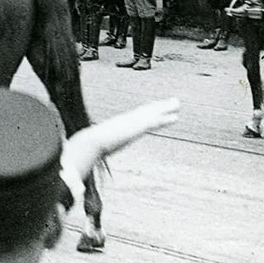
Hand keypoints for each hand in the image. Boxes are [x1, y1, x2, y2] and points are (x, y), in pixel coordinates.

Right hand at [62, 99, 179, 177]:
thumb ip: (95, 153)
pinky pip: (154, 122)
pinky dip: (165, 119)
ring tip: (177, 103)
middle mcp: (127, 121)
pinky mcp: (136, 128)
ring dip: (166, 108)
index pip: (136, 116)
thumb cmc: (89, 147)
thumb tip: (86, 160)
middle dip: (160, 106)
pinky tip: (175, 117)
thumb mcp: (95, 150)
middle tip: (173, 102)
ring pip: (153, 113)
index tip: (156, 108)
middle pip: (147, 111)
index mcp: (119, 125)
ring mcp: (132, 123)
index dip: (147, 112)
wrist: (88, 144)